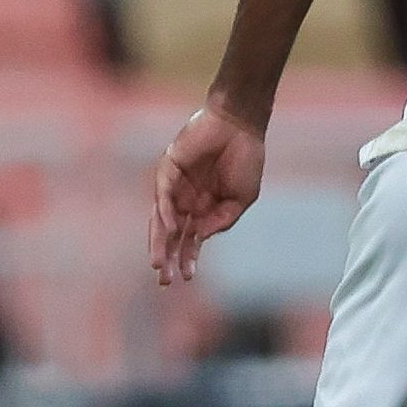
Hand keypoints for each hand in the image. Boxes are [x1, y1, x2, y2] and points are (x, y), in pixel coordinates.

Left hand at [149, 105, 265, 284]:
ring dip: (160, 242)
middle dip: (168, 257)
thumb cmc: (245, 158)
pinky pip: (163, 194)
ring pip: (162, 219)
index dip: (188, 258)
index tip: (188, 278)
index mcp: (204, 208)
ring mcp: (176, 185)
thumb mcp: (242, 198)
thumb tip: (201, 239)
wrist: (242, 125)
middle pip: (172, 234)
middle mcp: (186, 199)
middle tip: (164, 282)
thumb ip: (222, 220)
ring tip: (160, 264)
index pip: (190, 238)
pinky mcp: (169, 168)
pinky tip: (170, 229)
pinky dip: (165, 212)